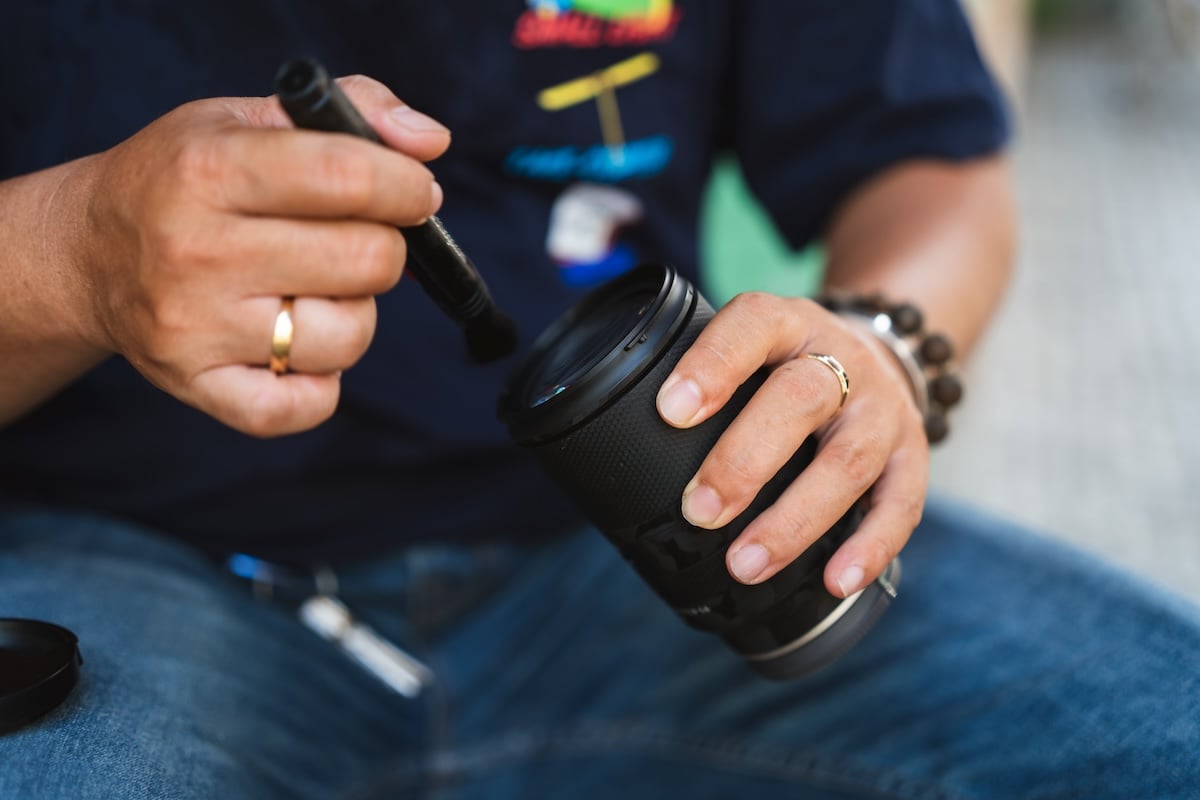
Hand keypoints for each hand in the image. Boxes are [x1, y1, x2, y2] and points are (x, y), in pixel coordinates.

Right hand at [69, 75, 449, 435]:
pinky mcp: (197, 385)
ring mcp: (195, 327)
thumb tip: (431, 142)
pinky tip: (300, 347)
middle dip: (384, 249)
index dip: (407, 187)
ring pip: (349, 337)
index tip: (413, 193)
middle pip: (368, 262)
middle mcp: (198, 250)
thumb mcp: (248, 118)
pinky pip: (307, 408)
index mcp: (211, 170)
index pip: (350, 178)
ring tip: (314, 292)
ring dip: (353, 314)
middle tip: (352, 241)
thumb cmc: (184, 179)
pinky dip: (323, 385)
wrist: (85, 253)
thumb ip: (352, 109)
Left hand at [655, 293, 928, 597]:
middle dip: (745, 460)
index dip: (713, 365)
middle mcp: (841, 360)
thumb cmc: (784, 366)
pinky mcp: (913, 455)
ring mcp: (882, 409)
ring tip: (745, 563)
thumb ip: (704, 386)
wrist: (878, 353)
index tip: (671, 411)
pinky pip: (901, 503)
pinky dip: (870, 546)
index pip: (751, 327)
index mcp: (787, 324)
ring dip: (794, 519)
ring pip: (847, 460)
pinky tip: (835, 581)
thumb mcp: (750, 350)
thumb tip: (622, 459)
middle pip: (801, 400)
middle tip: (700, 510)